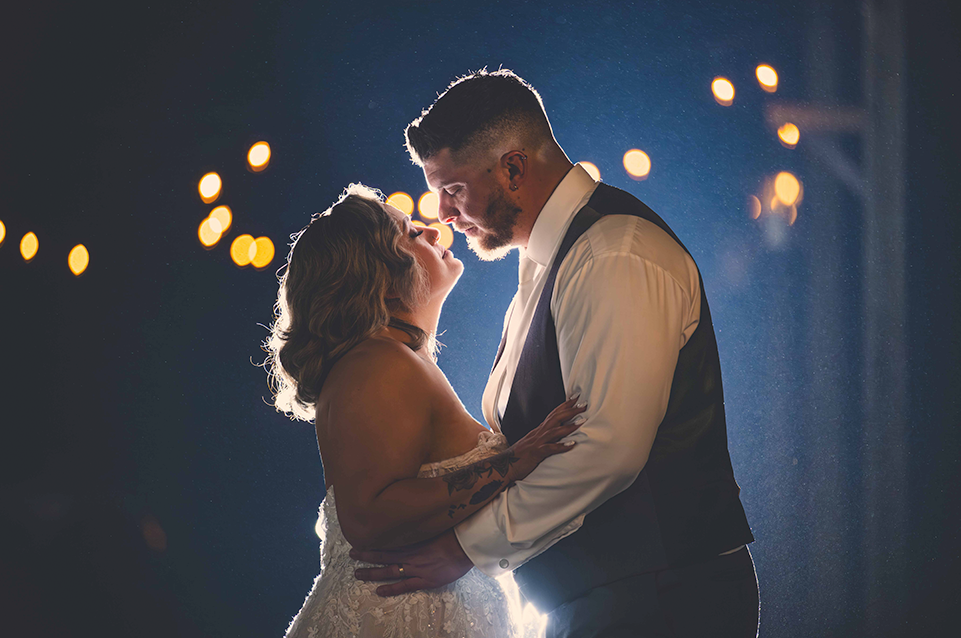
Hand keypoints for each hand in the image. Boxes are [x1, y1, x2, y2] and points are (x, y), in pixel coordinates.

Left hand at [350, 529, 473, 595]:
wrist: (465, 545)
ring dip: (372, 573)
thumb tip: (413, 505)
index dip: (373, 540)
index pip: (387, 540)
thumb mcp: (434, 519)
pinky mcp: (425, 580)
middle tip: (352, 554)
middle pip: (383, 555)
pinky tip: (378, 591)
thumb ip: (422, 517)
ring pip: (389, 571)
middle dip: (366, 555)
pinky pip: (405, 585)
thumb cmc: (453, 530)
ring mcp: (416, 568)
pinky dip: (391, 588)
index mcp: (412, 538)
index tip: (360, 538)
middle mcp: (410, 554)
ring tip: (357, 574)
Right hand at [508, 396, 586, 481]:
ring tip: (583, 421)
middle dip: (571, 410)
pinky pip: (550, 448)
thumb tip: (556, 434)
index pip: (553, 414)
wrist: (504, 465)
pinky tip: (572, 444)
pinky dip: (561, 445)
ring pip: (555, 430)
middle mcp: (538, 433)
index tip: (576, 398)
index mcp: (539, 430)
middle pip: (556, 417)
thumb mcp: (533, 443)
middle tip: (584, 404)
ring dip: (570, 425)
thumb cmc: (520, 456)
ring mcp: (537, 442)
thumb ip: (544, 437)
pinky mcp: (536, 453)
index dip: (565, 405)